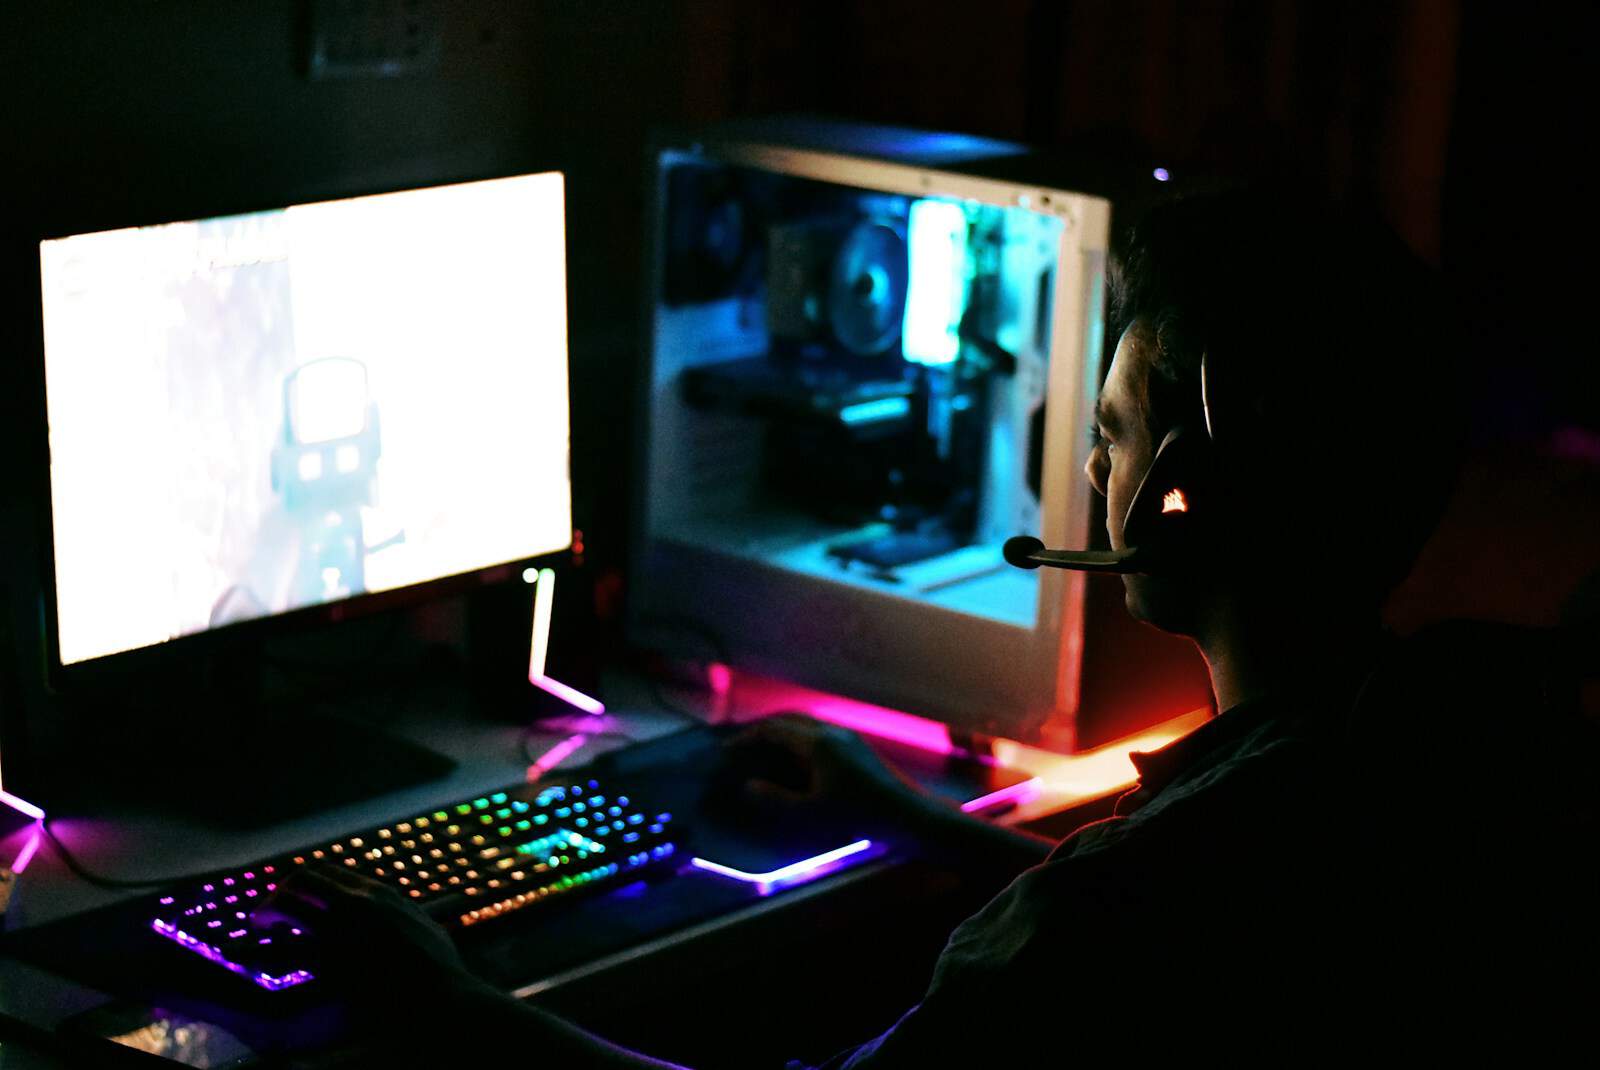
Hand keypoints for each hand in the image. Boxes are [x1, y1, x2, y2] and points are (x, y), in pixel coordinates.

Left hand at [261, 864, 487, 1010]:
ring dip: (265, 917)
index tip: (297, 904)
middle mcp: (356, 901)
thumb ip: (407, 916)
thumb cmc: (440, 970)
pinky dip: (262, 954)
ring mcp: (340, 927)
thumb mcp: (427, 928)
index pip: (329, 872)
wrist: (439, 997)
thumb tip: (410, 915)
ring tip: (258, 936)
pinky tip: (260, 965)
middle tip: (270, 920)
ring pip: (285, 904)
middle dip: (280, 896)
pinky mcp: (328, 960)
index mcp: (379, 893)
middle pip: (302, 879)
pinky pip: (281, 950)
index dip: (306, 886)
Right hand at [719, 713, 927, 821]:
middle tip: (744, 743)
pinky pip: (821, 732)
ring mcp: (848, 737)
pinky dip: (801, 738)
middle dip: (764, 728)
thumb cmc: (857, 815)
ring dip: (784, 731)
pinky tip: (799, 758)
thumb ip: (776, 799)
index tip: (729, 749)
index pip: (774, 729)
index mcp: (817, 743)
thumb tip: (749, 786)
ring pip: (808, 724)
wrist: (904, 814)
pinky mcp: (858, 747)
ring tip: (767, 749)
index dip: (748, 737)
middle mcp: (832, 732)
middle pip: (790, 719)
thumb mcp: (810, 812)